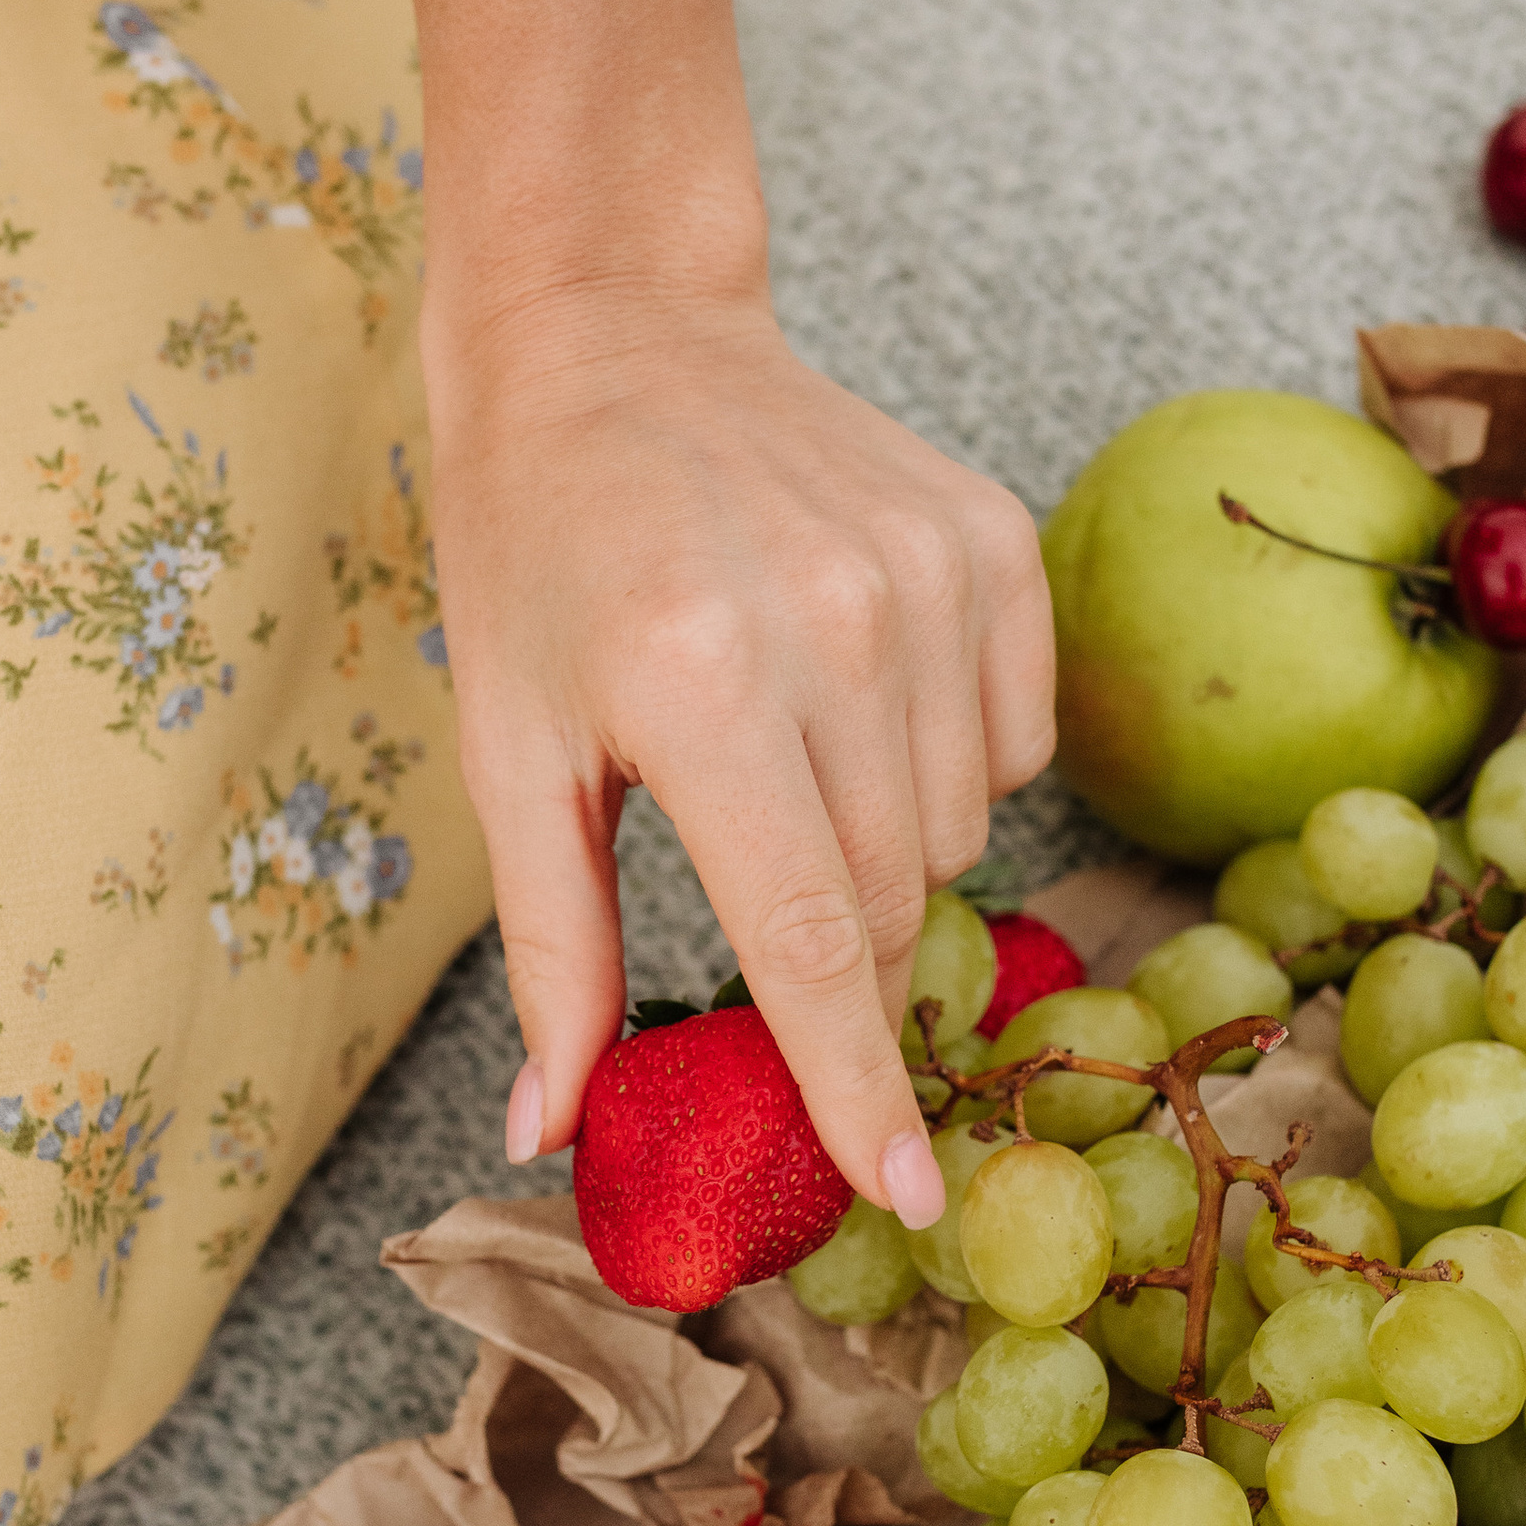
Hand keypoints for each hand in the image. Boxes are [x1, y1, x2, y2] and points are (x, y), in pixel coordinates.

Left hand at [425, 272, 1055, 1218]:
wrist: (612, 332)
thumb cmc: (537, 549)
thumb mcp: (510, 751)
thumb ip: (553, 948)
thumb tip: (549, 1131)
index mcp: (697, 688)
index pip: (810, 937)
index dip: (856, 1084)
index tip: (905, 1194)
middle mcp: (832, 629)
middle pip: (890, 900)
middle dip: (843, 968)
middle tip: (774, 932)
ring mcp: (929, 576)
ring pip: (956, 830)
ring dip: (883, 850)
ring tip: (784, 753)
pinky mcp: (994, 540)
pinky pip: (1015, 740)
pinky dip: (944, 760)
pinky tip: (852, 691)